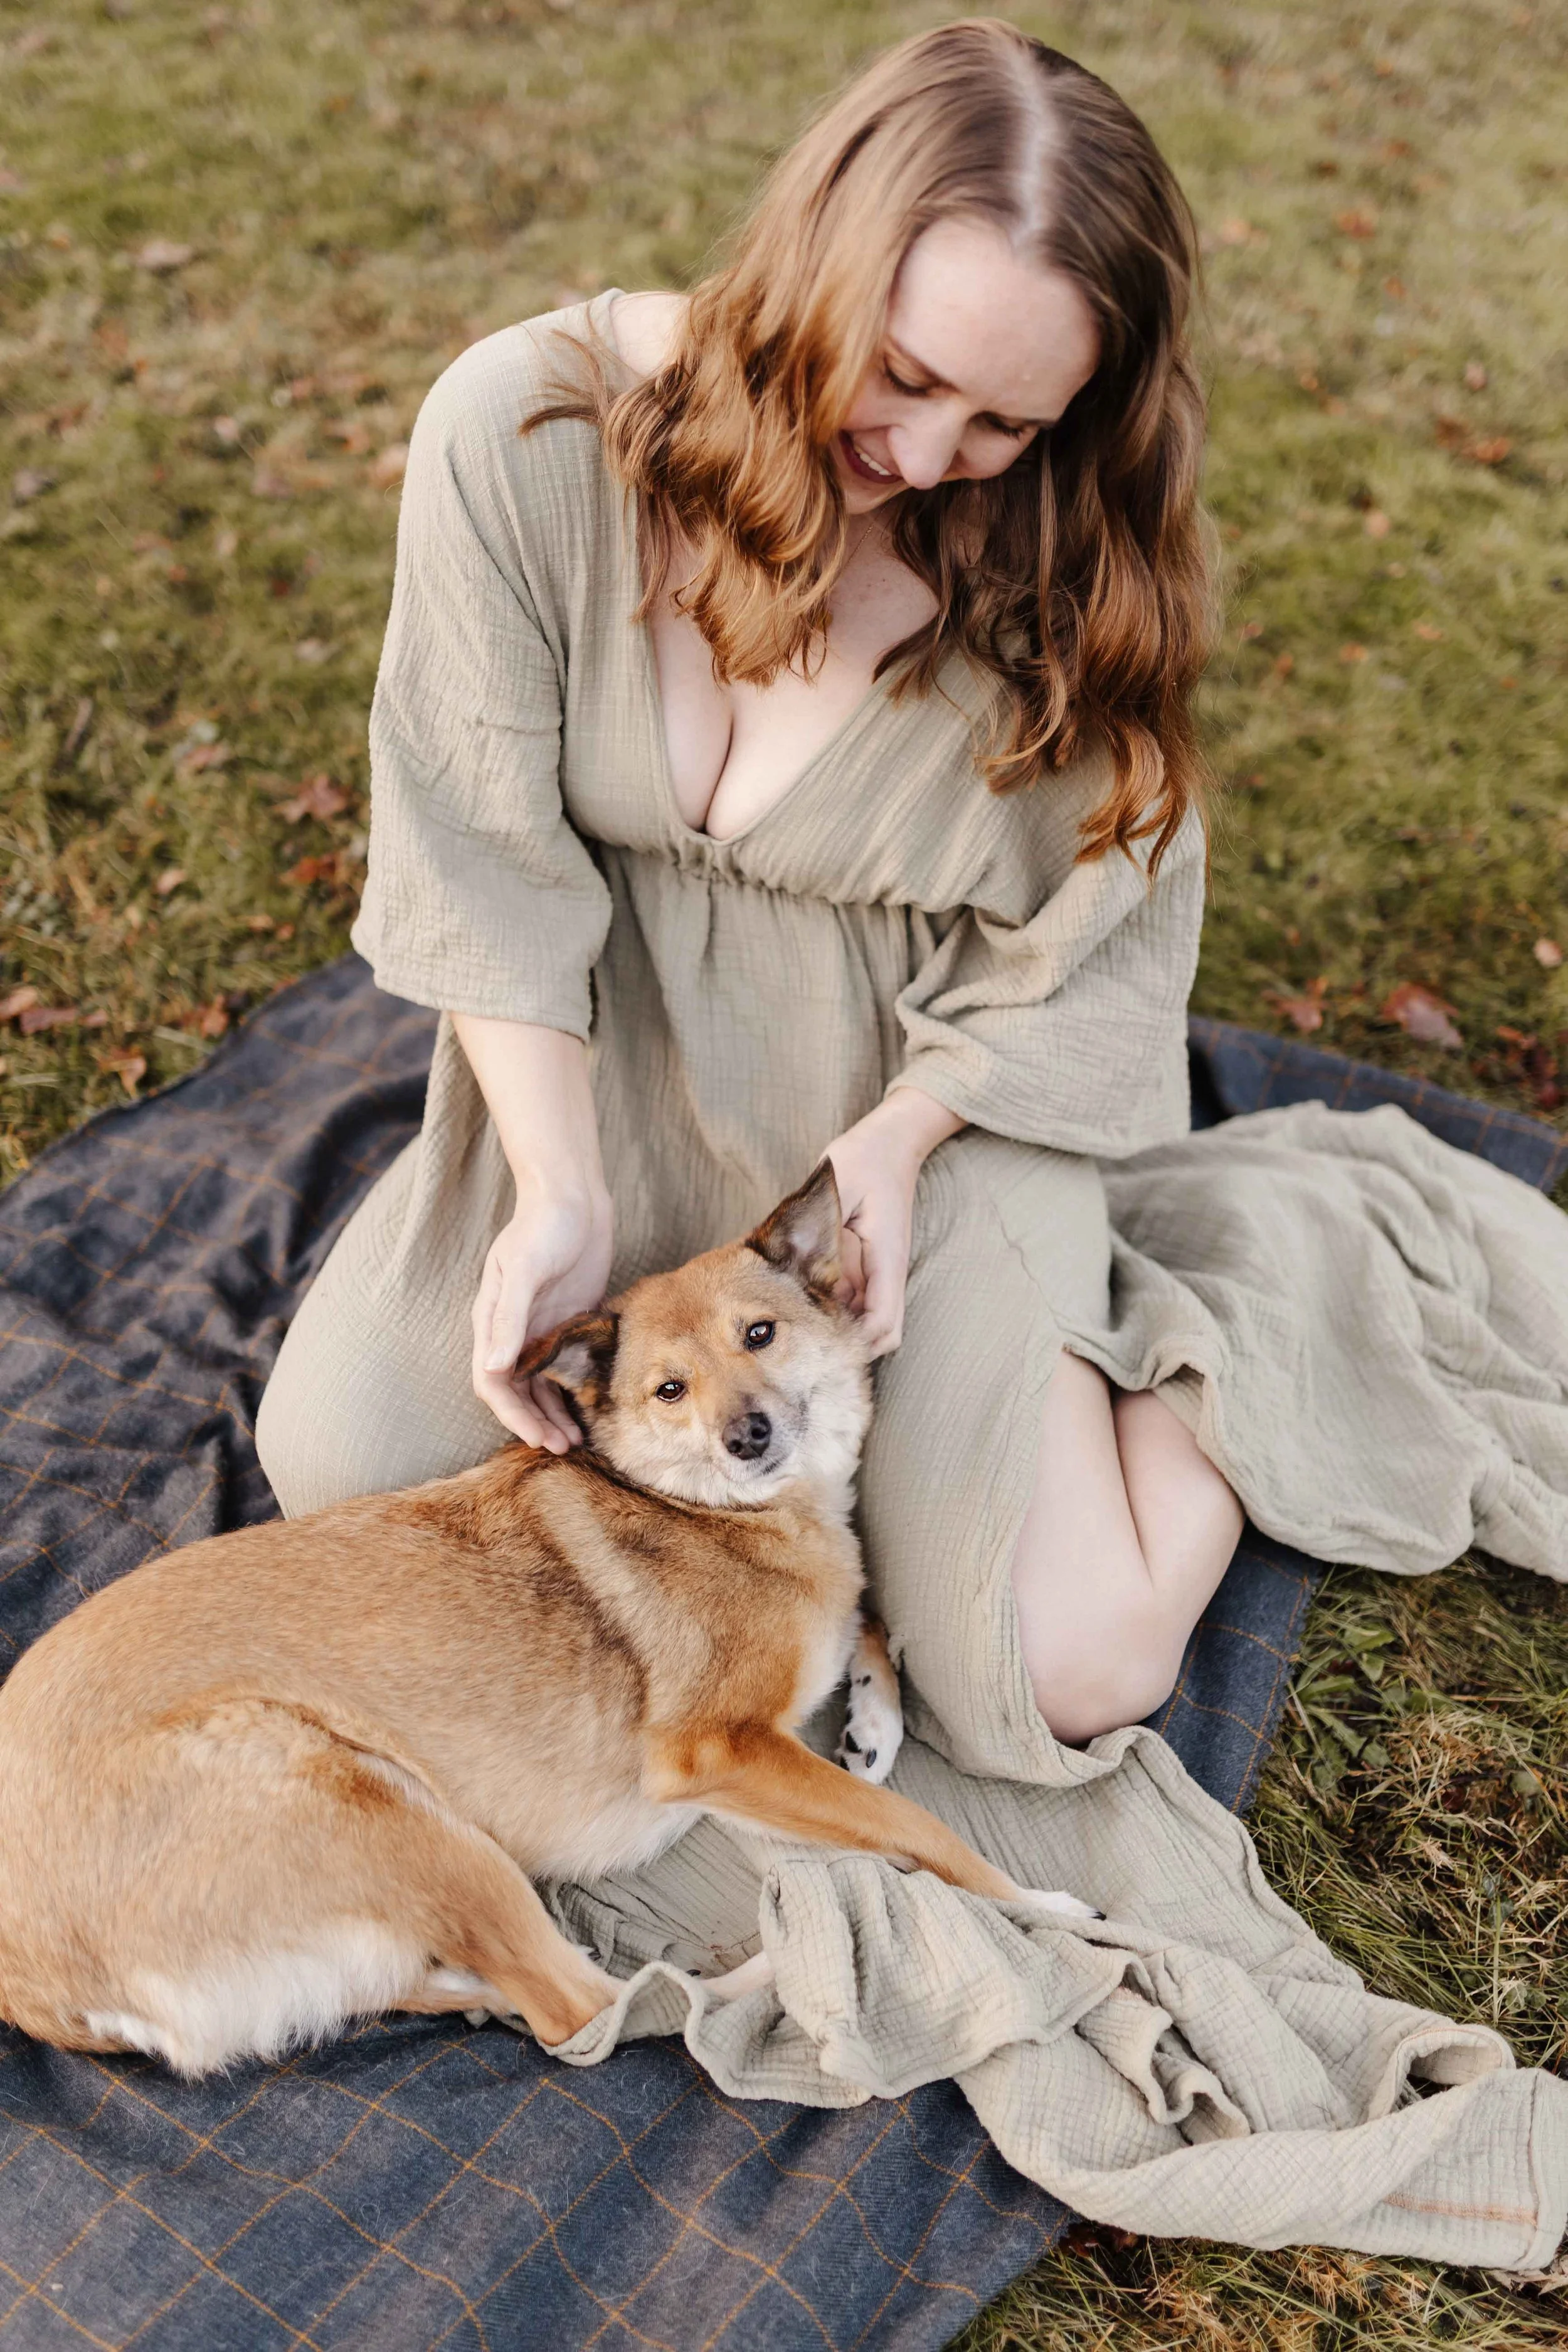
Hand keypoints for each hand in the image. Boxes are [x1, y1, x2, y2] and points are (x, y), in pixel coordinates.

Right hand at [471, 1177, 613, 1449]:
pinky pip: (565, 1366)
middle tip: (564, 1448)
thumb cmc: (544, 1225)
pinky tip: (589, 1406)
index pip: (493, 1381)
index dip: (512, 1415)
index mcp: (493, 1319)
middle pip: (516, 1390)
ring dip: (553, 1413)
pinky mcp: (568, 1319)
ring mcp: (541, 1325)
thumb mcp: (526, 1268)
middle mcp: (513, 1329)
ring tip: (576, 1440)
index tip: (537, 1438)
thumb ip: (510, 1316)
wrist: (573, 1193)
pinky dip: (572, 1390)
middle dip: (535, 1422)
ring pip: (541, 1383)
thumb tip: (496, 1365)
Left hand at [823, 1088, 963, 1357]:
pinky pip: (857, 1302)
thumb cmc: (865, 1159)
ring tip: (792, 1331)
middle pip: (878, 1335)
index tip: (822, 1349)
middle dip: (846, 1347)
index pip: (882, 1326)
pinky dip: (836, 1311)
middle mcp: (888, 1273)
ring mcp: (880, 1272)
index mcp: (887, 1260)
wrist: (891, 1142)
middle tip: (799, 1349)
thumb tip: (796, 1257)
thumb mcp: (840, 1184)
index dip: (855, 1346)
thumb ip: (821, 1221)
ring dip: (839, 1330)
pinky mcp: (870, 1266)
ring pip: (866, 1322)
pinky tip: (801, 1303)